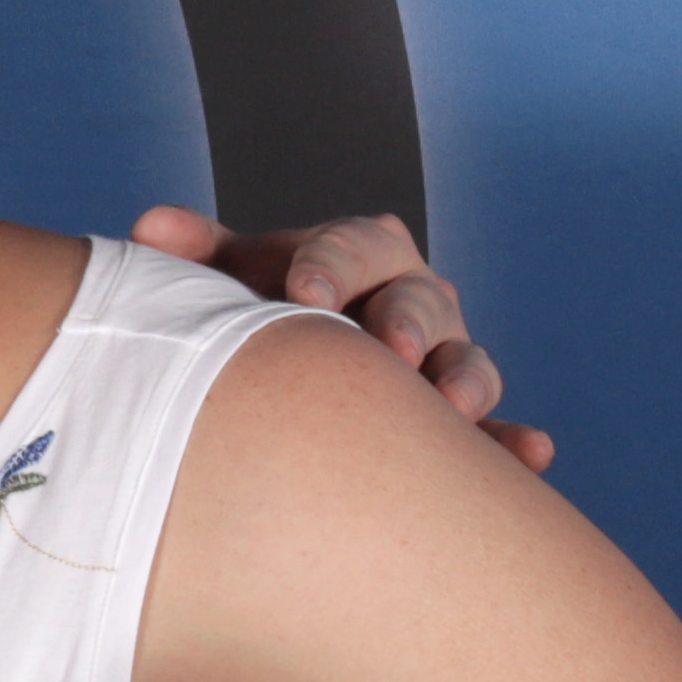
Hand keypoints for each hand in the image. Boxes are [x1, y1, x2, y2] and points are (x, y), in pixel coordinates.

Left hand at [132, 207, 550, 474]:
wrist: (284, 390)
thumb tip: (150, 228)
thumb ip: (200, 257)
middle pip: (422, 301)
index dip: (331, 266)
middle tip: (385, 347)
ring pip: (468, 365)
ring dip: (465, 381)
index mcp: (361, 253)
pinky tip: (531, 453)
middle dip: (406, 321)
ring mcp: (443, 364)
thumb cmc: (256, 318)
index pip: (356, 245)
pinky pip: (496, 434)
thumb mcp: (229, 283)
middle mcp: (413, 301)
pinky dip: (515, 441)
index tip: (301, 294)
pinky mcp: (462, 427)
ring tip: (450, 405)